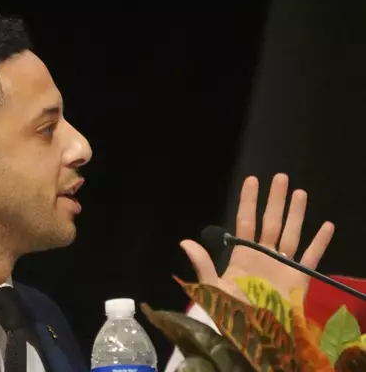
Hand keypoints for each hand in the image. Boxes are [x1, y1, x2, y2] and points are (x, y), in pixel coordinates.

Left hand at [181, 173, 334, 301]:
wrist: (253, 334)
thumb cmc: (231, 311)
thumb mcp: (213, 287)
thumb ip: (202, 263)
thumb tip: (185, 241)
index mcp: (242, 255)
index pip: (246, 221)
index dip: (248, 201)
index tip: (252, 180)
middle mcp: (263, 255)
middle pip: (271, 221)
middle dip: (275, 200)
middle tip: (280, 177)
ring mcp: (282, 265)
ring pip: (291, 233)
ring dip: (296, 213)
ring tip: (300, 192)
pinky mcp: (299, 278)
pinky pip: (311, 257)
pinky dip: (320, 242)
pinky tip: (327, 225)